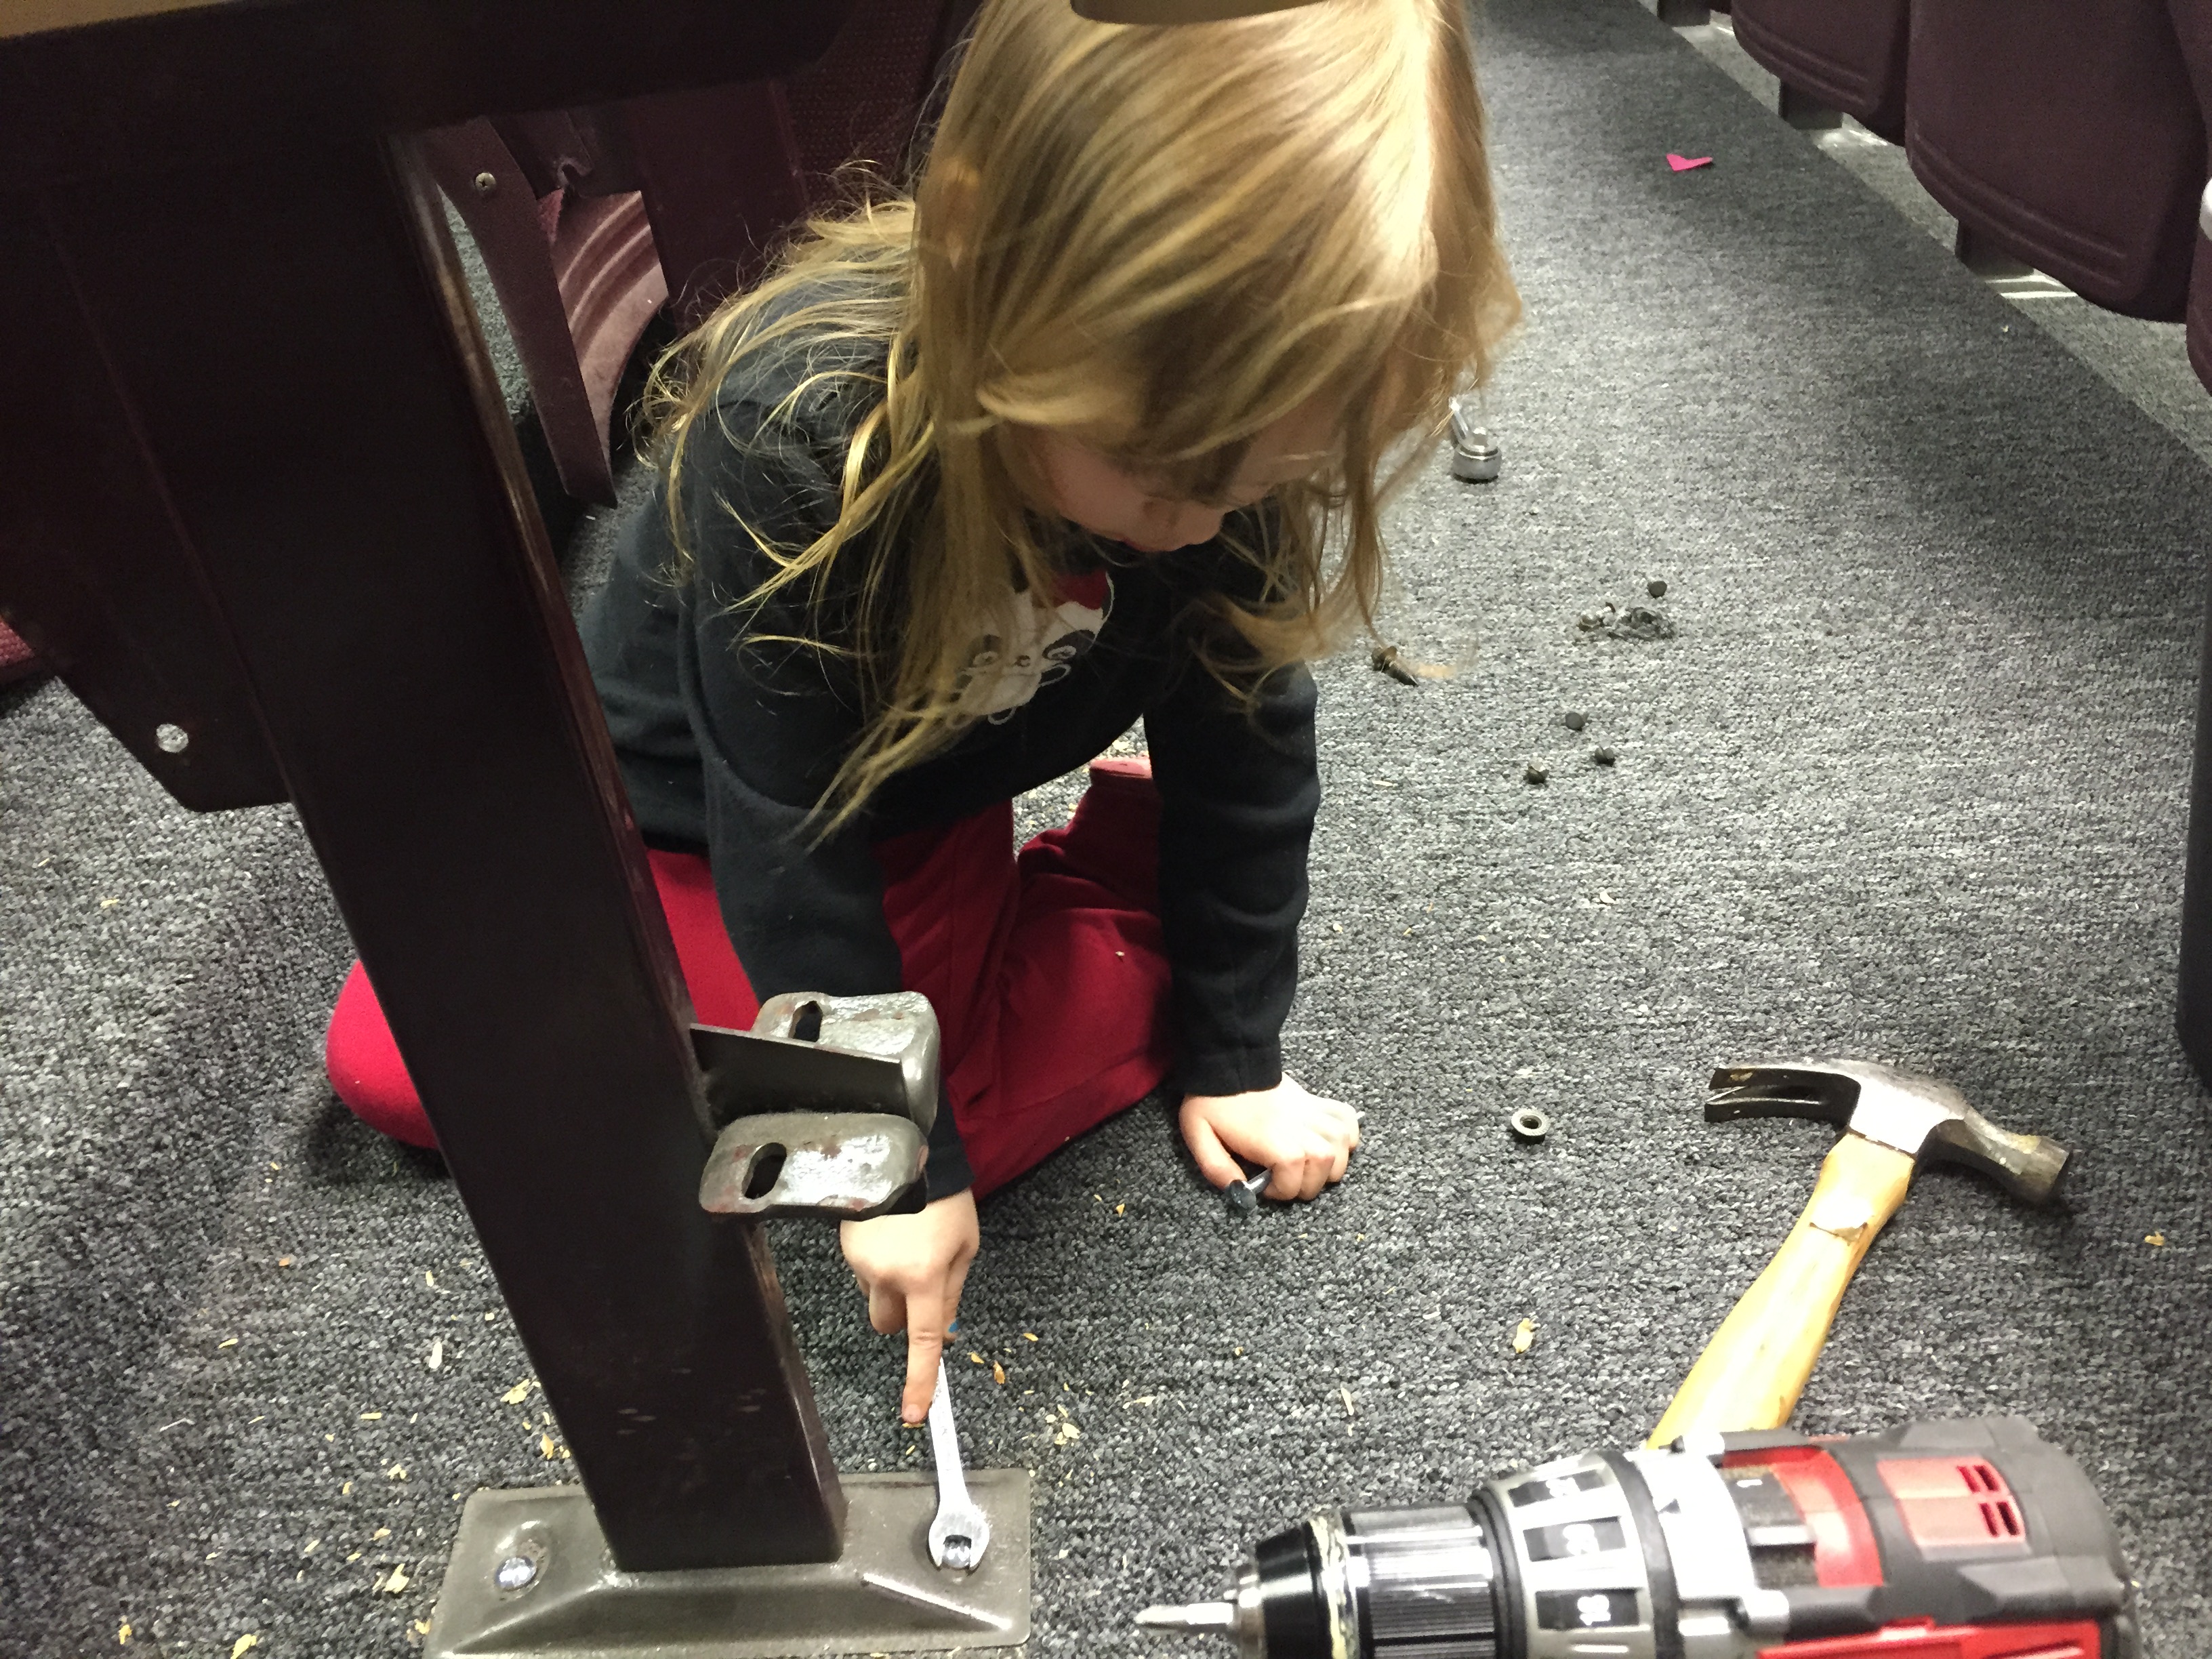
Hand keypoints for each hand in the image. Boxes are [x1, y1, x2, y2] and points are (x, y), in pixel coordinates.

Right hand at [840, 1189, 980, 1423]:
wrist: (903, 1150)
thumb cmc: (945, 1197)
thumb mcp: (966, 1244)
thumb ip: (954, 1289)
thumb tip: (943, 1328)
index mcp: (924, 1278)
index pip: (922, 1342)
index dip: (919, 1381)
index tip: (914, 1414)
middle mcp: (886, 1276)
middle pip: (888, 1325)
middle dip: (904, 1317)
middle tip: (921, 1286)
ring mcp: (860, 1263)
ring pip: (875, 1297)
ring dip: (890, 1287)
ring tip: (907, 1245)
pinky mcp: (846, 1247)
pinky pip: (864, 1272)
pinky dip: (877, 1263)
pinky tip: (890, 1233)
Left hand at [1179, 1075, 1359, 1201]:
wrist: (1230, 1065)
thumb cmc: (1215, 1101)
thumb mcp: (1201, 1136)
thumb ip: (1217, 1170)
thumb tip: (1237, 1192)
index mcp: (1276, 1145)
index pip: (1294, 1185)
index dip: (1278, 1192)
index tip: (1264, 1184)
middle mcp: (1303, 1132)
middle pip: (1323, 1173)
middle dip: (1304, 1184)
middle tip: (1284, 1177)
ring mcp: (1316, 1116)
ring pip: (1342, 1152)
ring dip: (1328, 1165)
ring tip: (1307, 1165)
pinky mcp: (1320, 1103)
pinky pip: (1348, 1123)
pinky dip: (1346, 1136)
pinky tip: (1329, 1143)